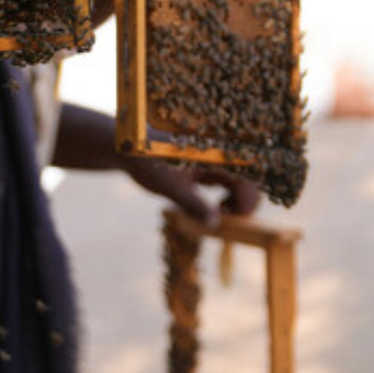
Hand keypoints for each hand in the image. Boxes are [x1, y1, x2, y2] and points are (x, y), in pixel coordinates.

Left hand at [122, 155, 260, 225]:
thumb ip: (193, 205)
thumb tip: (215, 224)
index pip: (247, 174)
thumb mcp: (170, 186)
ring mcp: (213, 157)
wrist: (125, 148)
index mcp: (213, 150)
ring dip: (235, 200)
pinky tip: (215, 207)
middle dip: (243, 202)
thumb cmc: (146, 162)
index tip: (234, 218)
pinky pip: (228, 181)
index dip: (247, 199)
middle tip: (224, 220)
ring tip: (219, 214)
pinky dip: (226, 196)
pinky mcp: (207, 164)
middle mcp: (217, 150)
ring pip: (240, 180)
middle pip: (249, 177)